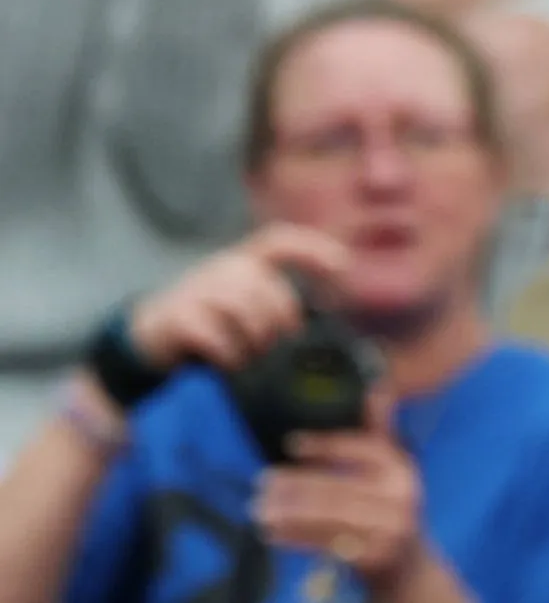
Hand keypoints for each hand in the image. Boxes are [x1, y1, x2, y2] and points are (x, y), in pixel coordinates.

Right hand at [127, 225, 348, 378]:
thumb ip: (276, 305)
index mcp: (242, 261)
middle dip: (282, 317)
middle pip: (265, 285)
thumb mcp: (245, 305)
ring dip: (256, 337)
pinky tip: (232, 362)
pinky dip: (229, 352)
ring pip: (240, 306)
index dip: (312, 248)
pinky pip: (212, 333)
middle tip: (284, 340)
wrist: (151, 336)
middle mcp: (220, 268)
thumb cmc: (212, 321)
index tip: (343, 266)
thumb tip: (327, 323)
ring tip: (255, 354)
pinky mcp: (177, 316)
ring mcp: (196, 290)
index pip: (278, 240)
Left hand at [254, 399, 425, 585]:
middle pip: (337, 486)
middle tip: (261, 482)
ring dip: (287, 512)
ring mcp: (390, 529)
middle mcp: (401, 497)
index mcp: (403, 470)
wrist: (410, 569)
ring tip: (258, 508)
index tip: (291, 444)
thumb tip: (377, 386)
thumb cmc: (390, 511)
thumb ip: (380, 431)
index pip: (361, 449)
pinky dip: (294, 537)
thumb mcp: (392, 470)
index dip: (326, 445)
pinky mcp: (373, 557)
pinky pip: (325, 544)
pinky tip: (271, 532)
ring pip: (327, 516)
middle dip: (295, 485)